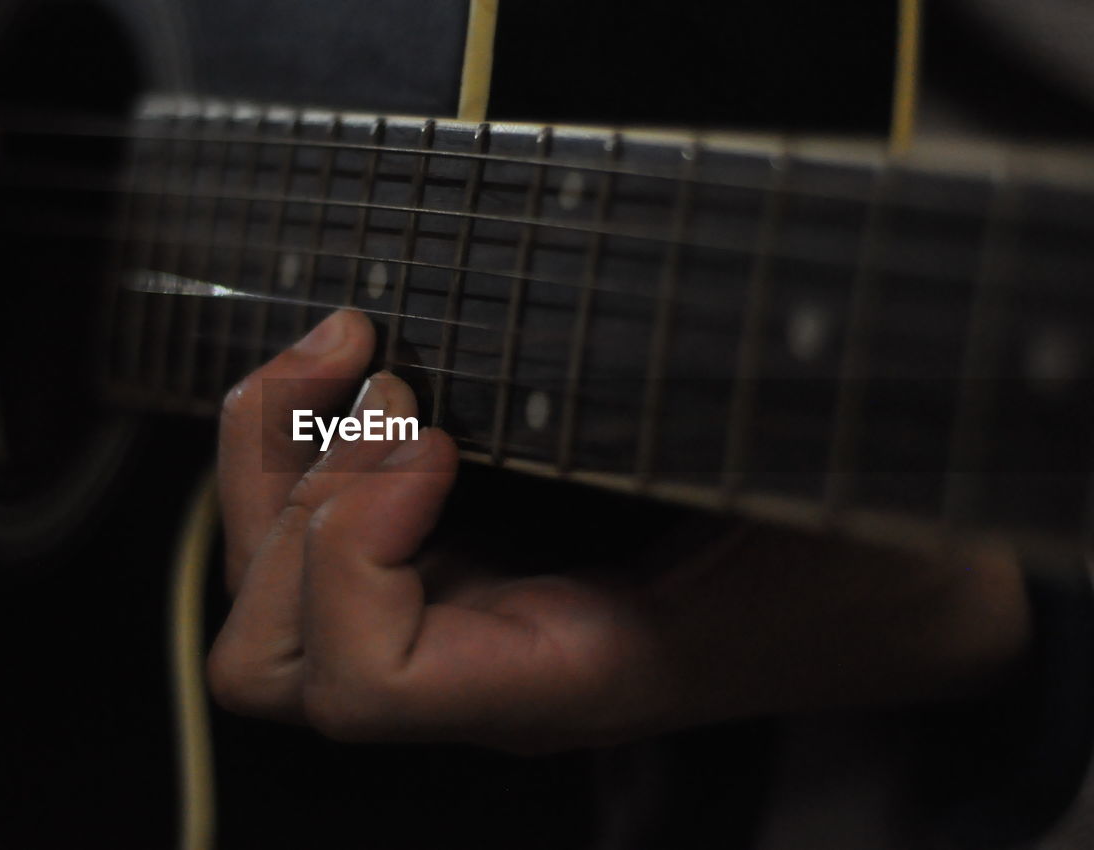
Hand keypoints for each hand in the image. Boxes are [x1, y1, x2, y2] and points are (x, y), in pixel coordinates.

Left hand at [209, 310, 1032, 752]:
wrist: (881, 603)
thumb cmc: (862, 564)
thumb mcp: (827, 506)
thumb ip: (745, 443)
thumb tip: (695, 318)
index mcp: (559, 680)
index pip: (372, 686)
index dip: (358, 551)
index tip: (432, 428)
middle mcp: (482, 672)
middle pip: (274, 656)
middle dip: (291, 502)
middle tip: (382, 377)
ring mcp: (456, 622)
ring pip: (265, 600)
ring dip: (271, 461)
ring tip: (346, 347)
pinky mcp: (454, 567)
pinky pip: (308, 537)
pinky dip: (297, 442)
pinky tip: (358, 364)